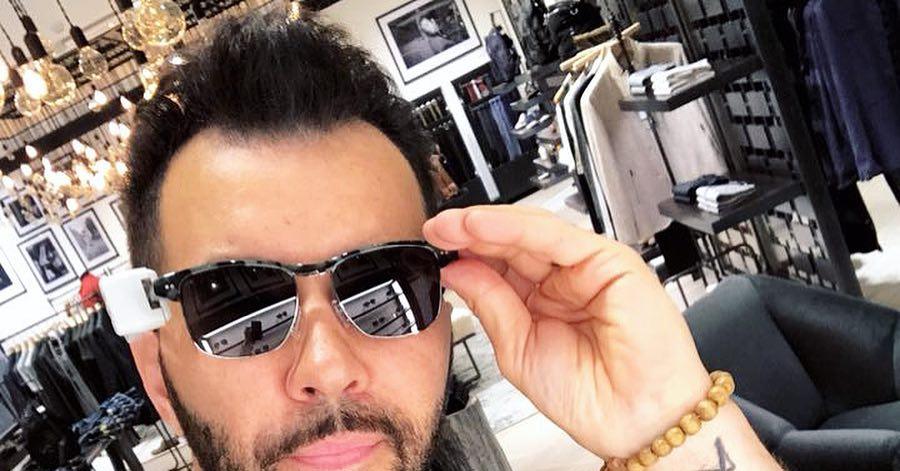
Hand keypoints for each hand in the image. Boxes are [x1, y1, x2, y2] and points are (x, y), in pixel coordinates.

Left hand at [423, 205, 711, 457]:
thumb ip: (491, 304)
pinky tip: (483, 227)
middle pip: (512, 242)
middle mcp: (564, 278)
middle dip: (469, 233)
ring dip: (487, 225)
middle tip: (435, 230)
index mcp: (542, 299)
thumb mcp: (517, 348)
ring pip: (531, 232)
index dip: (465, 252)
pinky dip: (517, 228)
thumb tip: (456, 270)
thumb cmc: (588, 395)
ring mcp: (586, 267)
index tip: (433, 247)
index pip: (499, 263)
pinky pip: (557, 237)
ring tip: (451, 225)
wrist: (634, 421)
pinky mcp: (610, 260)